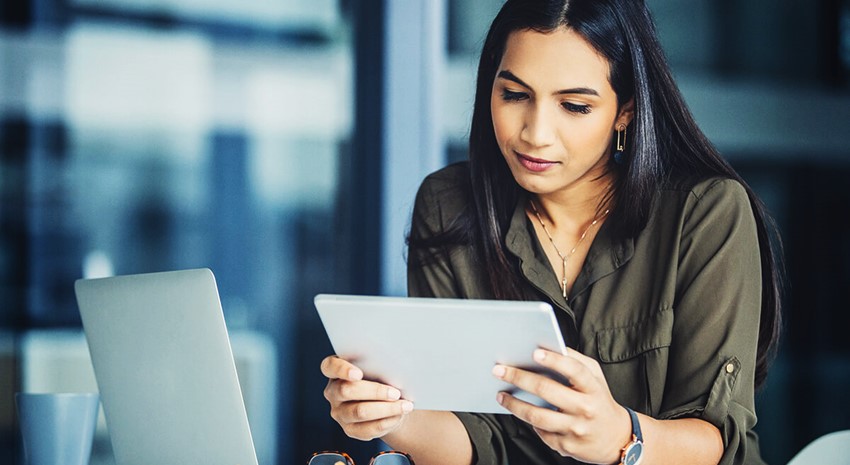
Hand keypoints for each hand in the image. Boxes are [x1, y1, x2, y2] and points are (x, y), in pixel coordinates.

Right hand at [320, 355, 414, 440]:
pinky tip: (398, 416)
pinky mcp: (350, 430)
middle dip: (375, 391)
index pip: (330, 367)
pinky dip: (386, 422)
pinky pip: (367, 429)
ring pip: (360, 411)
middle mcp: (333, 392)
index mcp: (335, 370)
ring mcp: (339, 413)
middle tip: (396, 392)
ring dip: (386, 409)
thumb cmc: (382, 377)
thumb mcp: (378, 367)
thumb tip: (393, 369)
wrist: (388, 401)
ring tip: (405, 405)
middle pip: (347, 390)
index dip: (342, 369)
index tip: (358, 374)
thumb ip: (378, 365)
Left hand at [492, 348, 631, 463]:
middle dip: (519, 378)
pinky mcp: (566, 446)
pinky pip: (540, 432)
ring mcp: (576, 429)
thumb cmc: (600, 400)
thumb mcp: (596, 377)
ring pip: (537, 416)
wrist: (616, 438)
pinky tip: (519, 411)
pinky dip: (527, 421)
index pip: (574, 370)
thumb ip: (576, 361)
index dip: (554, 360)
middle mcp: (586, 409)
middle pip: (547, 391)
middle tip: (499, 370)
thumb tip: (549, 346)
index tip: (534, 352)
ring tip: (501, 395)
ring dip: (514, 404)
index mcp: (593, 388)